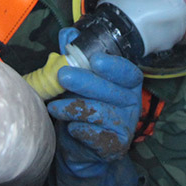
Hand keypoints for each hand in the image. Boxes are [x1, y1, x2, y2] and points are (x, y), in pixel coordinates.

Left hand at [48, 27, 142, 185]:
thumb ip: (74, 57)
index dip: (113, 66)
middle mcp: (130, 103)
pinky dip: (77, 128)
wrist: (82, 151)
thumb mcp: (78, 81)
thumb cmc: (82, 109)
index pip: (128, 73)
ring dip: (72, 107)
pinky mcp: (114, 146)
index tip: (95, 60)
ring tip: (54, 106)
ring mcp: (124, 126)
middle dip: (84, 82)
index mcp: (126, 84)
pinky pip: (93, 134)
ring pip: (99, 112)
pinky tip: (69, 126)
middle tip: (62, 75)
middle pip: (110, 91)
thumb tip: (68, 34)